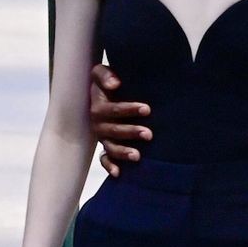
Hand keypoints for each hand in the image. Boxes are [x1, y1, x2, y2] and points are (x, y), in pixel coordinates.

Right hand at [90, 62, 150, 176]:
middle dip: (131, 132)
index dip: (128, 109)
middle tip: (149, 134)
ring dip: (122, 152)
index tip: (147, 109)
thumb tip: (115, 83)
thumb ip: (105, 75)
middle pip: (113, 130)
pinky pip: (104, 158)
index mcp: (98, 106)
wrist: (104, 92)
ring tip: (137, 156)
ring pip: (110, 147)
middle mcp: (98, 123)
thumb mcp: (101, 73)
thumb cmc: (108, 82)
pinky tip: (119, 173)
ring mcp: (102, 137)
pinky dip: (109, 166)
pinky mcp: (106, 146)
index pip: (112, 109)